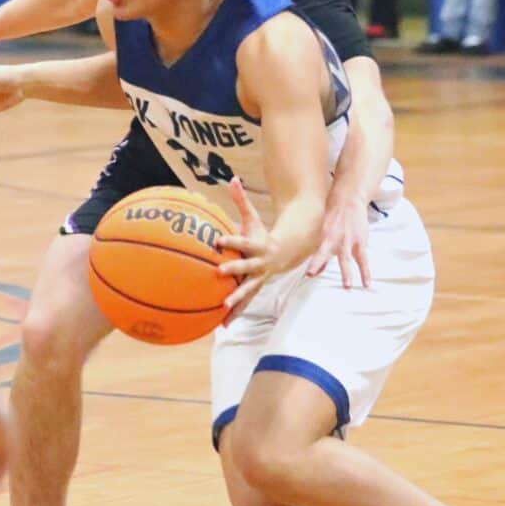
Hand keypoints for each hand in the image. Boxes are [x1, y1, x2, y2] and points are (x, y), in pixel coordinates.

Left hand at [217, 178, 280, 318]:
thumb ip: (242, 201)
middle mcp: (258, 265)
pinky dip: (234, 314)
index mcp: (257, 246)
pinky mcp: (255, 290)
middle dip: (234, 271)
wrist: (285, 254)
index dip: (232, 241)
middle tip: (219, 272)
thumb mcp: (253, 218)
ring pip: (247, 291)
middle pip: (246, 268)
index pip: (243, 242)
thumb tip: (232, 179)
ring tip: (223, 307)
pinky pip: (244, 304)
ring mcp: (258, 279)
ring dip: (236, 299)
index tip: (218, 240)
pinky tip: (222, 326)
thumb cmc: (263, 235)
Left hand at [306, 195, 369, 287]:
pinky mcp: (361, 242)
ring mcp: (349, 241)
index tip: (309, 274)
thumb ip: (322, 253)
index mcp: (325, 236)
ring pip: (347, 259)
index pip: (318, 252)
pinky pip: (363, 260)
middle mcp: (335, 239)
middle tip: (312, 274)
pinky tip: (366, 283)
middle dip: (319, 263)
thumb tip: (315, 272)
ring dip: (347, 273)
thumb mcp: (325, 232)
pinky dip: (365, 272)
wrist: (350, 200)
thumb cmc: (335, 218)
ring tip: (347, 286)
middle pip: (325, 253)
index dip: (314, 263)